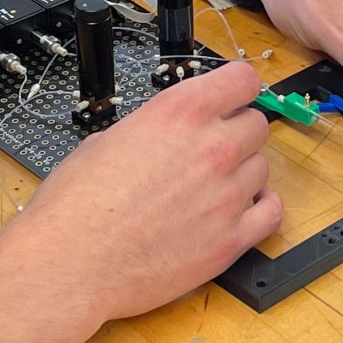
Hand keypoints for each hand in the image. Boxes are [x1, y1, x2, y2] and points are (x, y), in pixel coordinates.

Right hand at [6, 60, 279, 324]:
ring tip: (210, 189)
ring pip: (263, 168)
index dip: (238, 88)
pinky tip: (241, 210)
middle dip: (237, 133)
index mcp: (180, 112)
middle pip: (256, 125)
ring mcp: (227, 194)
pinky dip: (260, 208)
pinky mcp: (232, 239)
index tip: (233, 99)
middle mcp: (212, 147)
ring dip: (242, 173)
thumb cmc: (75, 206)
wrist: (71, 263)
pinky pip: (271, 213)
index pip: (243, 80)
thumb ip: (152, 129)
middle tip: (212, 151)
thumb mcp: (107, 140)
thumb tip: (165, 137)